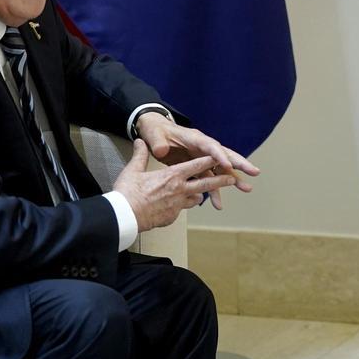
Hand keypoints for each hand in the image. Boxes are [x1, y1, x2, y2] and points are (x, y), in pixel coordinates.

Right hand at [112, 141, 240, 230]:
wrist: (125, 217)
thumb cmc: (128, 193)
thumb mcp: (133, 170)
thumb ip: (140, 155)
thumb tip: (139, 141)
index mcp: (172, 175)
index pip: (196, 165)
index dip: (210, 160)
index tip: (223, 158)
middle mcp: (179, 189)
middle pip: (206, 183)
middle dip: (221, 181)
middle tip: (233, 179)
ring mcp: (177, 204)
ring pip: (195, 198)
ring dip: (199, 195)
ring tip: (203, 194)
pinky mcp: (172, 216)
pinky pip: (182, 209)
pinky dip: (181, 206)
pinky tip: (177, 206)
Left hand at [136, 113, 259, 209]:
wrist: (154, 132)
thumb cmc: (156, 131)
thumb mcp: (154, 134)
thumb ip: (158, 142)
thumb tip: (161, 150)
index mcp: (194, 138)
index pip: (210, 146)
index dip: (220, 155)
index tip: (228, 165)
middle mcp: (202, 147)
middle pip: (225, 155)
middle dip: (240, 164)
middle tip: (254, 172)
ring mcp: (202, 157)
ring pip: (221, 169)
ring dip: (233, 179)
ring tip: (247, 189)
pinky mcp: (199, 166)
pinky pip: (210, 179)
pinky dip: (215, 191)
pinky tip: (218, 204)